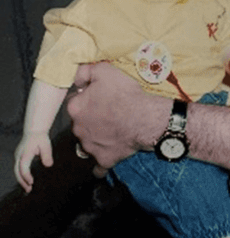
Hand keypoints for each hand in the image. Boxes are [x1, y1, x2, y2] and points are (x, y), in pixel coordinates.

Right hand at [14, 132, 51, 192]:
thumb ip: (47, 155)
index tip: (32, 182)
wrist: (34, 130)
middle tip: (29, 189)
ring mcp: (17, 156)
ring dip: (21, 180)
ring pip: (16, 171)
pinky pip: (18, 168)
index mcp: (24, 154)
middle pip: (17, 172)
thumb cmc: (40, 137)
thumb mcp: (46, 145)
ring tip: (28, 188)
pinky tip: (26, 180)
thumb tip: (48, 165)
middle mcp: (18, 156)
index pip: (23, 168)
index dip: (26, 177)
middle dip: (22, 182)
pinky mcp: (18, 157)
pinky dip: (21, 175)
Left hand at [67, 62, 165, 177]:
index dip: (87, 99)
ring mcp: (90, 146)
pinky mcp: (104, 159)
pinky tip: (106, 160)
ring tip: (113, 132)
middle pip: (80, 123)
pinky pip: (99, 167)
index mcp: (76, 108)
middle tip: (108, 114)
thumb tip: (76, 78)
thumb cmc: (126, 94)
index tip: (99, 98)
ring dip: (97, 138)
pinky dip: (101, 165)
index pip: (75, 102)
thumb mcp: (105, 71)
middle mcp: (78, 129)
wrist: (146, 118)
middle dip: (91, 119)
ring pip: (88, 143)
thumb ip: (85, 71)